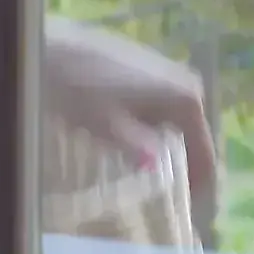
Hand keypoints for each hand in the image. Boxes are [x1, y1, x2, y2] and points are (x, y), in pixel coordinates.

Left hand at [43, 18, 218, 196]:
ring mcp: (166, 72)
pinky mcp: (145, 68)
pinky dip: (143, 126)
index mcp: (185, 98)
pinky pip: (154, 108)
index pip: (203, 150)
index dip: (198, 181)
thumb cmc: (77, 86)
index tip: (193, 207)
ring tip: (139, 168)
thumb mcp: (105, 125)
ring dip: (157, 144)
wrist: (51, 46)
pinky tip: (119, 135)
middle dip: (179, 162)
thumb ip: (136, 148)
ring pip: (170, 122)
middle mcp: (185, 81)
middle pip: (190, 135)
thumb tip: (157, 166)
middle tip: (167, 192)